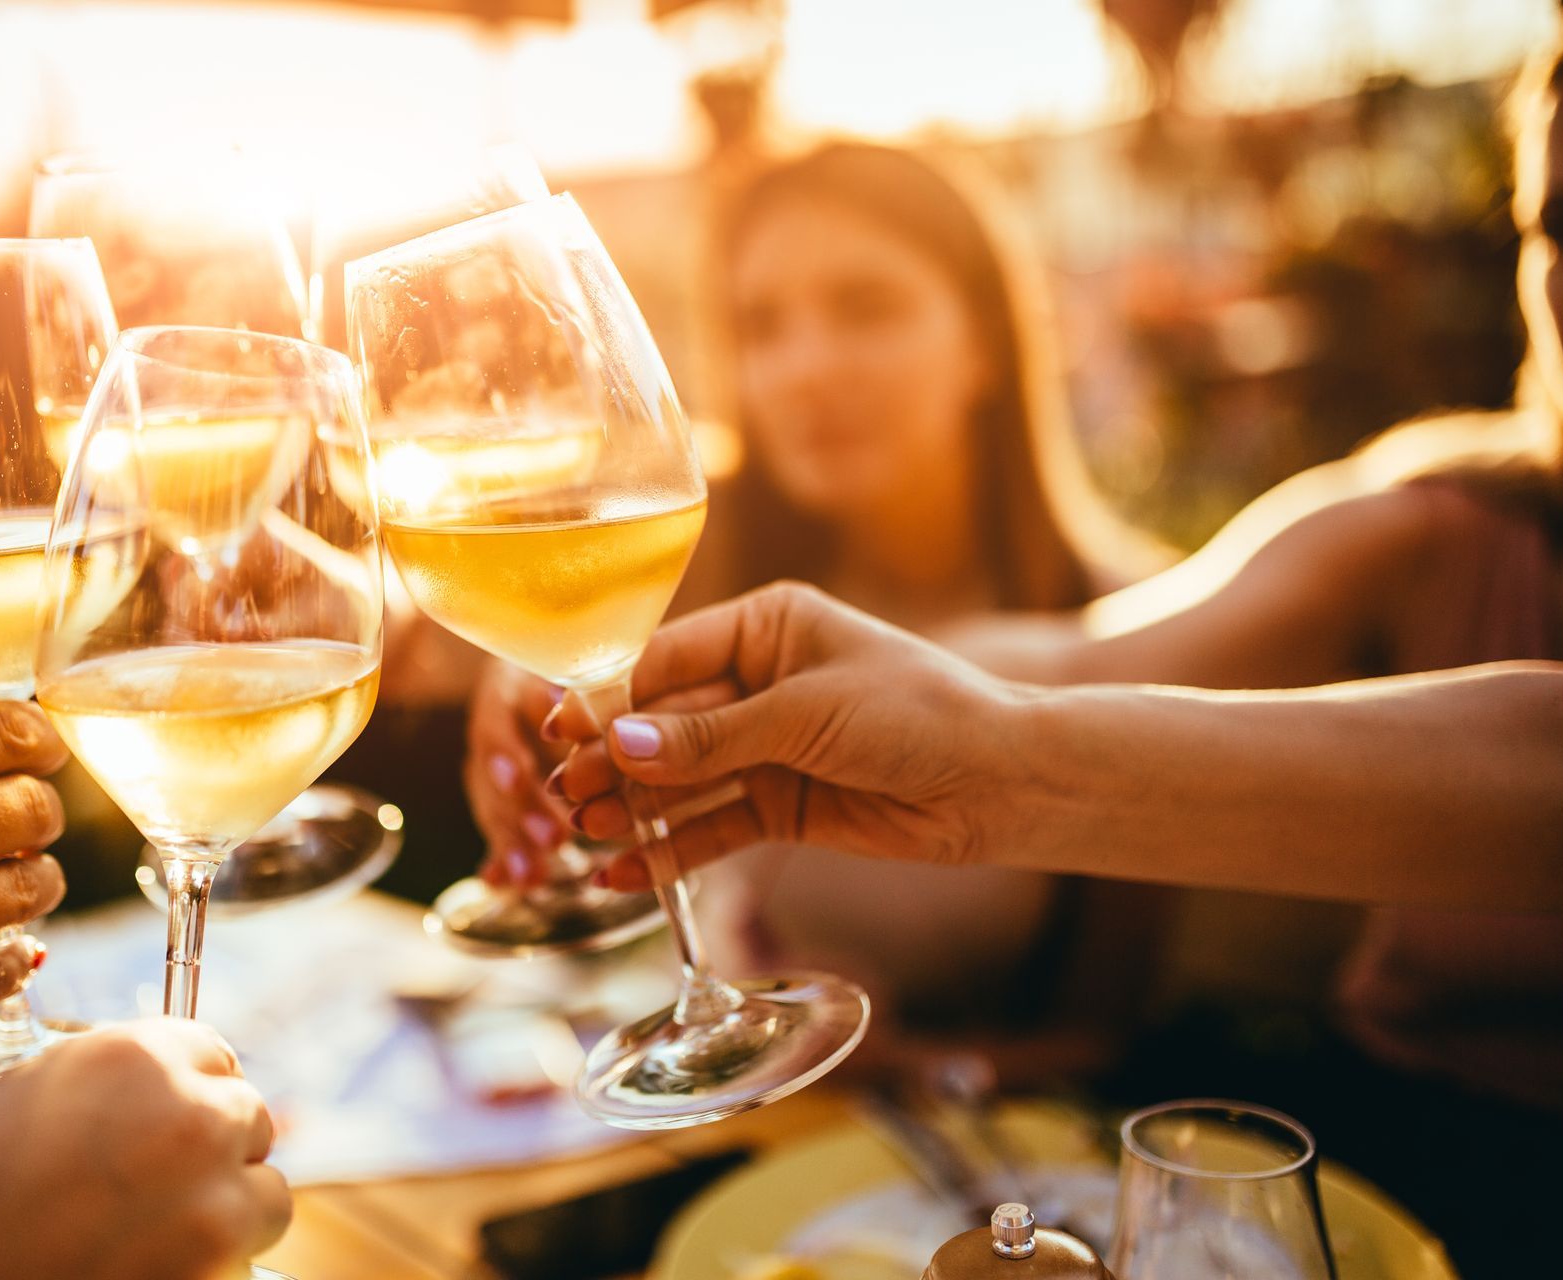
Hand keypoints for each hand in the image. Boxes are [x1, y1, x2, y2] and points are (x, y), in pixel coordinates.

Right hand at [0, 701, 68, 1142]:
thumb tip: (21, 767)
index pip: (8, 731)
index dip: (42, 743)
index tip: (44, 758)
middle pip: (36, 808)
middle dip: (38, 817)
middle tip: (22, 833)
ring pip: (36, 888)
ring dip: (32, 887)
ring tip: (3, 892)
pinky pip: (10, 969)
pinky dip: (10, 959)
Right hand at [0, 1019, 291, 1279]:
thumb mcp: (20, 1098)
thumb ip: (106, 1084)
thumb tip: (161, 1089)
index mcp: (136, 1057)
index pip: (214, 1054)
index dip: (185, 1089)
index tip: (163, 1119)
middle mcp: (188, 1118)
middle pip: (248, 1118)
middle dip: (210, 1148)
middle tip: (152, 1185)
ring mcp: (210, 1205)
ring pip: (266, 1194)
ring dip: (227, 1209)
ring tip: (155, 1233)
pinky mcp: (213, 1277)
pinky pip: (246, 1262)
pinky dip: (214, 1266)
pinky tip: (152, 1267)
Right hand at [464, 659, 568, 885]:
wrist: (539, 664)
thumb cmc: (568, 664)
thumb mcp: (573, 668)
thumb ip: (576, 692)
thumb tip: (570, 700)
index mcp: (503, 696)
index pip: (496, 727)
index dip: (504, 754)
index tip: (518, 778)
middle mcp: (490, 733)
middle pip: (492, 777)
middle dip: (520, 811)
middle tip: (553, 838)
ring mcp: (490, 767)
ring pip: (494, 808)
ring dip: (512, 842)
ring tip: (533, 877)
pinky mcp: (502, 796)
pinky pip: (498, 829)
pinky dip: (502, 858)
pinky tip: (502, 883)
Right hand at [547, 583, 1025, 887]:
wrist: (1002, 783)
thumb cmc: (918, 715)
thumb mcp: (807, 714)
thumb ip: (711, 736)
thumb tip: (620, 744)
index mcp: (767, 627)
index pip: (668, 657)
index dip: (612, 696)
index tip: (560, 728)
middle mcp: (761, 682)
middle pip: (666, 722)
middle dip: (616, 758)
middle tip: (565, 792)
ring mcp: (768, 747)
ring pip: (682, 779)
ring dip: (633, 806)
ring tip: (582, 834)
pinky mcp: (782, 806)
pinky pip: (712, 827)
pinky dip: (671, 849)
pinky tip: (626, 871)